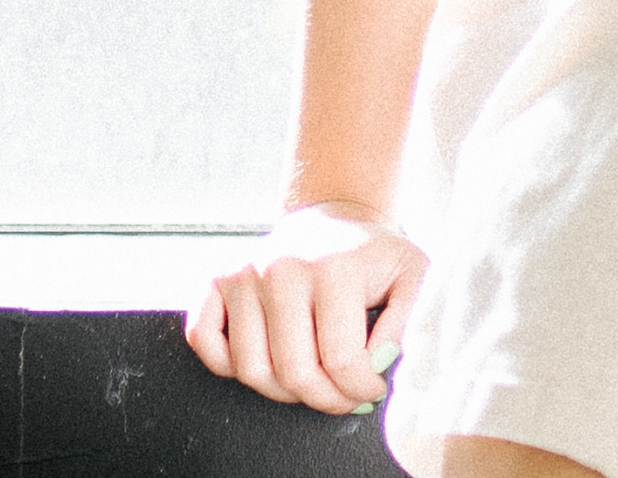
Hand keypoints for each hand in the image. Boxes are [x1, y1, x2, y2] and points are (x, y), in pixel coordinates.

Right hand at [186, 203, 426, 414]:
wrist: (332, 218)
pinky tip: (266, 354)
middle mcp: (282, 268)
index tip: (371, 389)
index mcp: (333, 267)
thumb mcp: (412, 276)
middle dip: (325, 399)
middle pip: (295, 375)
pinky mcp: (216, 279)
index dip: (360, 390)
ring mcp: (244, 272)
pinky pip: (205, 343)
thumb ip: (406, 323)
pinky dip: (228, 364)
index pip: (341, 362)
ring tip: (312, 375)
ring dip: (283, 389)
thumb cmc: (371, 256)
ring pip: (252, 371)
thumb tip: (377, 364)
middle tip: (343, 394)